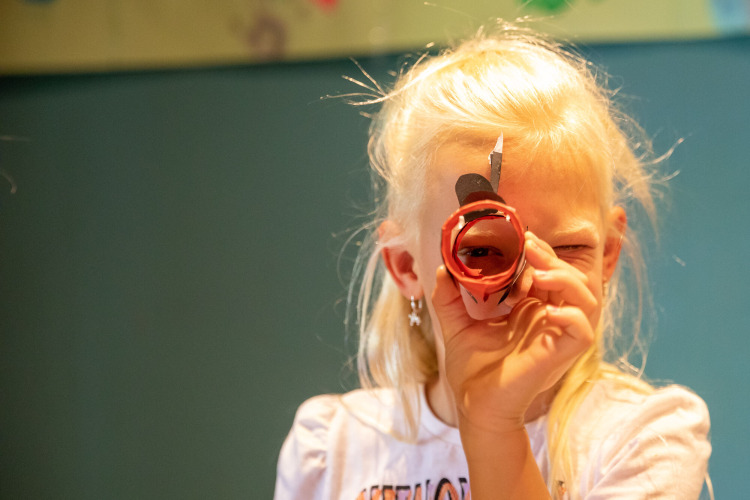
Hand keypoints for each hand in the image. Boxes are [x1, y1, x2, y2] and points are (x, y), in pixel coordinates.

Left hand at [431, 231, 595, 433]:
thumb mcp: (456, 325)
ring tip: (540, 274)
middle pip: (568, 277)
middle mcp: (548, 318)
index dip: (538, 251)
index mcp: (530, 308)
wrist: (474, 406)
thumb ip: (449, 298)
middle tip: (527, 245)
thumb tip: (443, 268)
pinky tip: (548, 312)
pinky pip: (584, 331)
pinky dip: (572, 317)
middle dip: (551, 257)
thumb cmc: (472, 369)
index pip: (546, 271)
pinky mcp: (562, 355)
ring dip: (567, 279)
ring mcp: (557, 336)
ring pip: (585, 298)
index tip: (519, 235)